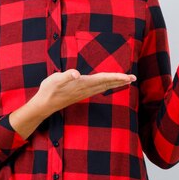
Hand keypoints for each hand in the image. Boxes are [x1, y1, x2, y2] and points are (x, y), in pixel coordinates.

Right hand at [9, 70, 134, 138]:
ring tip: (125, 81)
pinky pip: (99, 88)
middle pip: (107, 84)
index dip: (115, 78)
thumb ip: (66, 76)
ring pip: (104, 87)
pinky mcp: (81, 93)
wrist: (44, 105)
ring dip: (115, 83)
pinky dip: (107, 85)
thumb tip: (75, 74)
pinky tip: (108, 85)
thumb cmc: (49, 91)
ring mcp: (84, 92)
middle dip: (120, 81)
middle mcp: (86, 89)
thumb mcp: (55, 80)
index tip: (127, 77)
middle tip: (133, 78)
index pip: (103, 79)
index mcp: (83, 84)